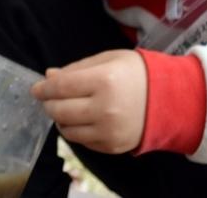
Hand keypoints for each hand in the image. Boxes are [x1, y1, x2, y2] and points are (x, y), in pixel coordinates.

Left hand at [31, 49, 146, 154]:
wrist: (171, 99)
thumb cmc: (137, 73)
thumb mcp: (107, 60)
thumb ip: (76, 69)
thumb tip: (48, 77)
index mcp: (103, 81)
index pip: (61, 87)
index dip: (43, 89)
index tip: (36, 89)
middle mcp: (105, 109)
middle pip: (60, 110)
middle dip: (48, 104)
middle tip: (48, 99)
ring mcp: (109, 131)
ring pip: (67, 130)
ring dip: (60, 119)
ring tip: (66, 109)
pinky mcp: (112, 147)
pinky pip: (82, 142)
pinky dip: (75, 131)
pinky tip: (81, 120)